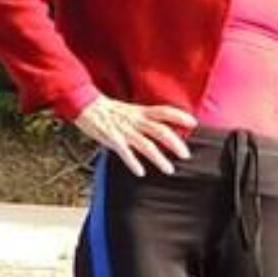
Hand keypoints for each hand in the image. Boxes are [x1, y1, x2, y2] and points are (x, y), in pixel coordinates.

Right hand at [72, 95, 194, 176]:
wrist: (84, 104)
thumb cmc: (109, 111)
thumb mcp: (130, 111)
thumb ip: (145, 120)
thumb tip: (163, 130)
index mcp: (140, 112)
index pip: (163, 111)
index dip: (179, 115)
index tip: (193, 122)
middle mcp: (135, 120)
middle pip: (160, 131)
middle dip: (175, 143)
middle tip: (185, 155)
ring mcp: (124, 130)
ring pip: (146, 144)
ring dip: (159, 158)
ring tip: (169, 170)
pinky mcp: (111, 138)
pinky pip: (124, 152)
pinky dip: (133, 162)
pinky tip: (141, 172)